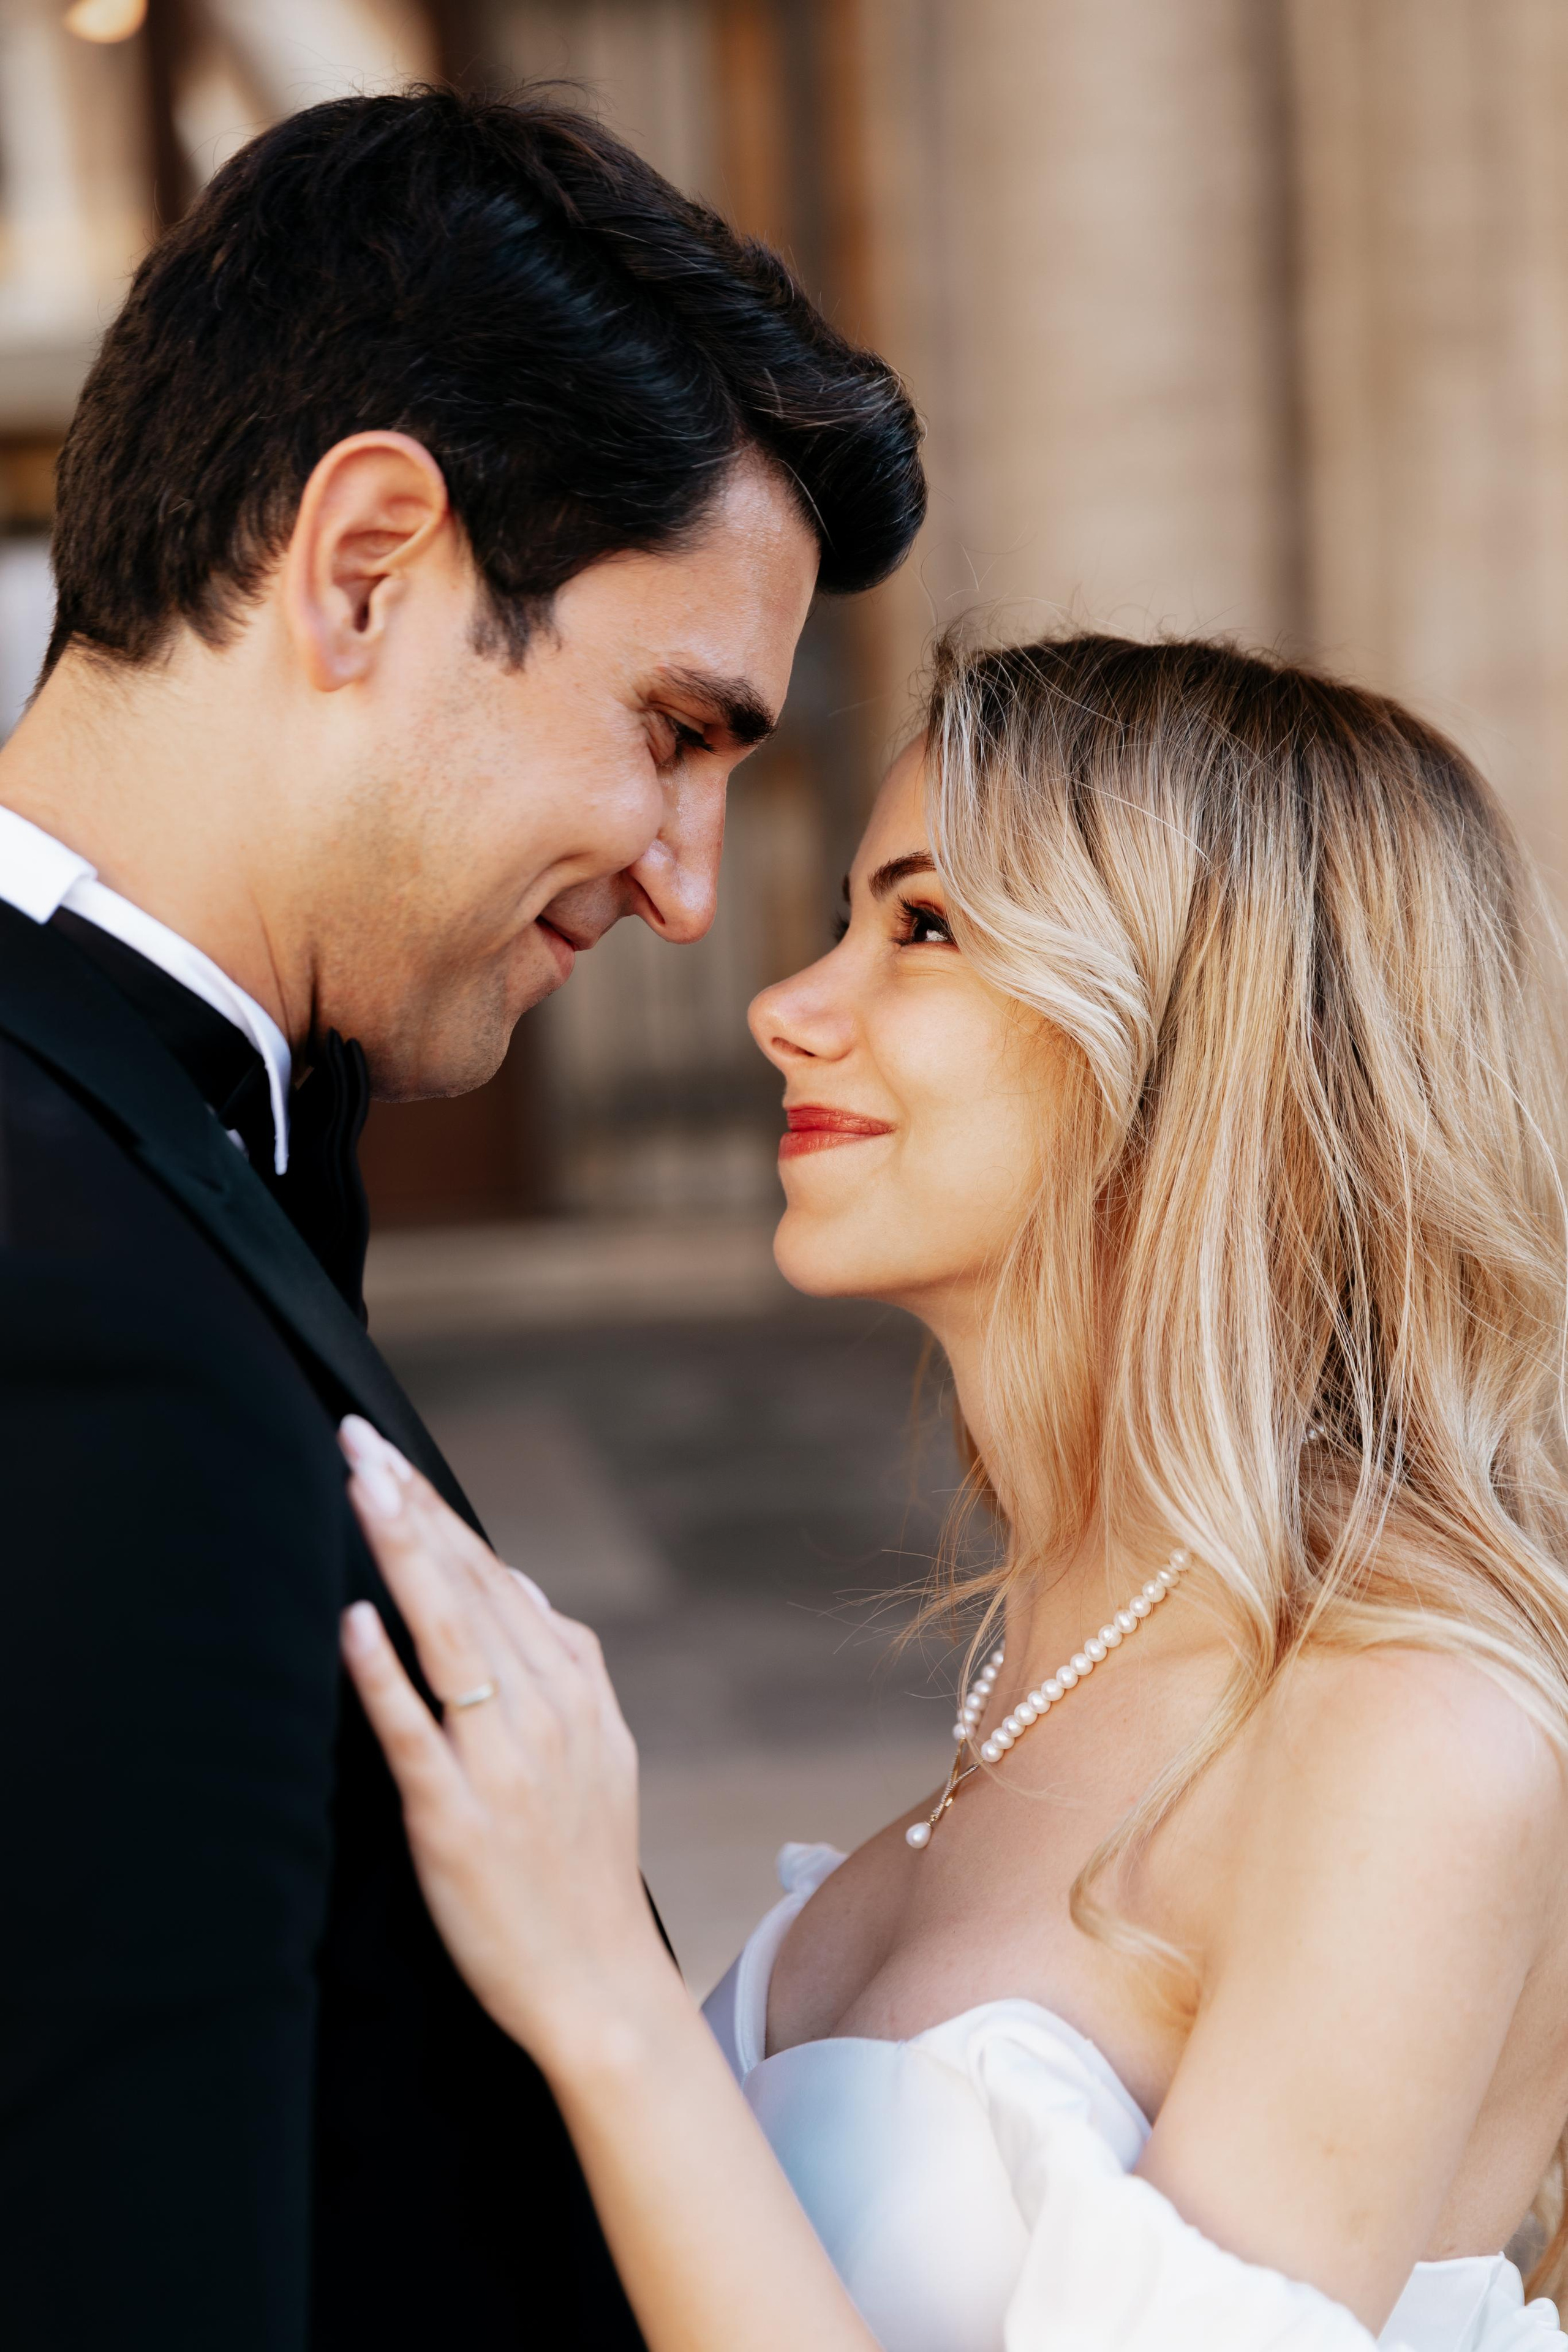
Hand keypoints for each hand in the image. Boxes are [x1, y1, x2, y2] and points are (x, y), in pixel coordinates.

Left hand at [336, 1415, 674, 2071]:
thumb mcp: (602, 1751)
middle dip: (410, 1507)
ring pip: (448, 1636)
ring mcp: (501, 1763)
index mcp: (576, 1690)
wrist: (599, 1984)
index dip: (439, 1514)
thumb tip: (526, 1590)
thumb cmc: (585, 1870)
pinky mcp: (456, 1819)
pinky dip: (385, 1673)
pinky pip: (416, 1732)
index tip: (389, 1458)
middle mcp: (544, 1712)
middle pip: (469, 1588)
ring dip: (401, 1555)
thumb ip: (565, 1667)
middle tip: (356, 1441)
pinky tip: (355, 1622)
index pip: (498, 1577)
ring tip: (360, 1490)